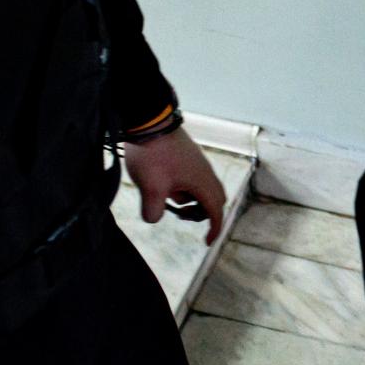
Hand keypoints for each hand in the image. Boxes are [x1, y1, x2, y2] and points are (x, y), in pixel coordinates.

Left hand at [123, 127, 226, 243]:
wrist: (149, 123)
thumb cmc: (153, 155)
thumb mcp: (151, 188)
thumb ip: (153, 211)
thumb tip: (154, 218)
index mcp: (202, 183)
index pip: (215, 211)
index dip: (214, 229)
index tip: (207, 242)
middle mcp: (206, 173)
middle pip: (214, 200)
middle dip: (201, 213)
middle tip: (180, 215)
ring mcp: (198, 163)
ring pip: (203, 189)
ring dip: (189, 199)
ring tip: (165, 196)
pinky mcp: (189, 157)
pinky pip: (194, 178)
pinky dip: (184, 188)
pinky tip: (164, 183)